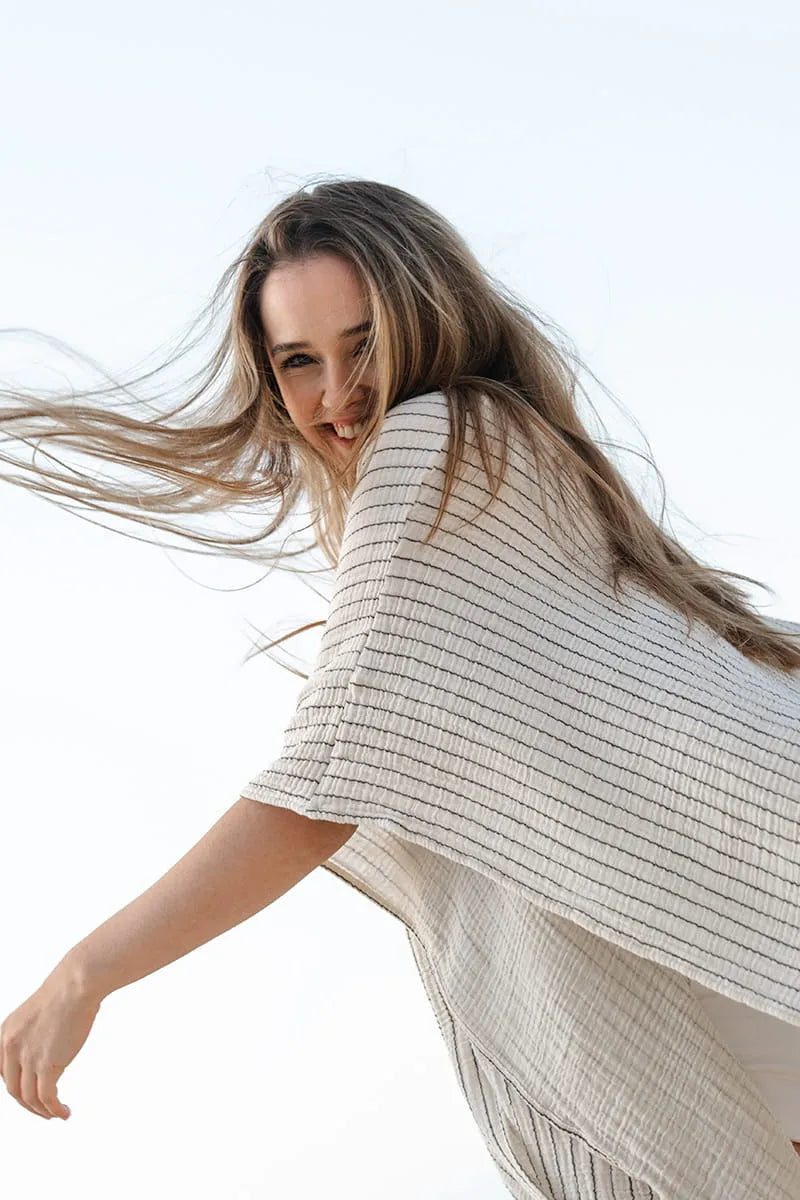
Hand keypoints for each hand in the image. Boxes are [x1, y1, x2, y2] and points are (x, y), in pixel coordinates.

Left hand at [1, 963, 100, 1119]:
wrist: (77, 983)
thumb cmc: (65, 991)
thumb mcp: (35, 1014)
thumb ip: (31, 1035)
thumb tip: (43, 1052)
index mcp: (5, 1034)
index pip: (2, 1073)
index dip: (16, 1087)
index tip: (30, 1094)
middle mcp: (11, 1048)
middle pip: (14, 1089)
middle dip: (29, 1104)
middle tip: (44, 1109)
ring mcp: (28, 1057)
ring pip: (29, 1098)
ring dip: (43, 1111)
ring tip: (56, 1114)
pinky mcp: (47, 1064)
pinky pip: (46, 1098)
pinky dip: (54, 1109)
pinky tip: (64, 1112)